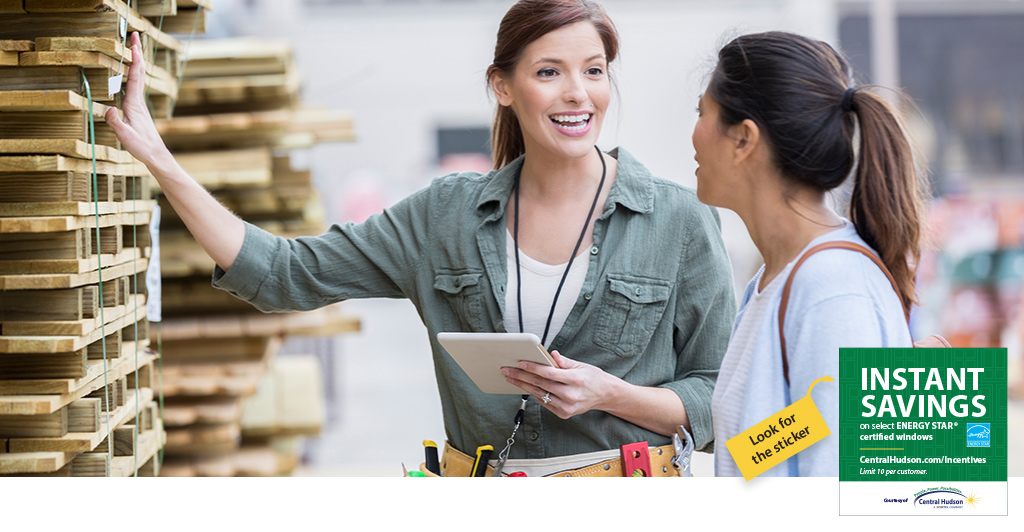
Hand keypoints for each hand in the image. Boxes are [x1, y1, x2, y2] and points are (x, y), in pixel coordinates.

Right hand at [104, 32, 171, 167]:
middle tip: (135, 35)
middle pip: (138, 72)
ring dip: (135, 61)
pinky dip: (133, 73)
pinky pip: (135, 86)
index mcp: (134, 104)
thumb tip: (110, 109)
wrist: (156, 155)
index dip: (134, 60)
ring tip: (133, 47)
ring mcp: (139, 104)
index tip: (134, 45)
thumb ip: (117, 124)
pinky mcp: (137, 109)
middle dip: (136, 53)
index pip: (135, 77)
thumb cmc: (142, 147)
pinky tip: (130, 72)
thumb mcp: (126, 137)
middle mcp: (138, 101)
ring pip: (137, 78)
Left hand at [502, 350, 619, 418]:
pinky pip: (544, 402)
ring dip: (523, 386)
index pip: (549, 373)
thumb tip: (550, 354)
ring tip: (511, 378)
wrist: (605, 395)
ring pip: (539, 394)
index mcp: (575, 380)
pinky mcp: (563, 413)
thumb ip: (564, 361)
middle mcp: (570, 395)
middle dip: (521, 376)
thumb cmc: (593, 378)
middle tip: (506, 370)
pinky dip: (534, 393)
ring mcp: (566, 407)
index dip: (533, 368)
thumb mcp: (581, 365)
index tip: (519, 363)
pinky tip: (525, 386)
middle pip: (540, 384)